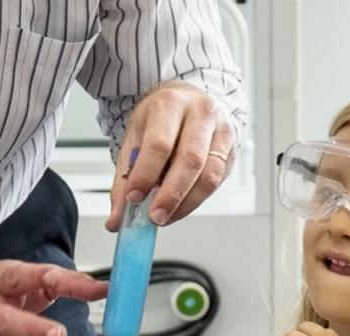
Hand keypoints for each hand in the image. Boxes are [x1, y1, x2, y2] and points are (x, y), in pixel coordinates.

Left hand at [107, 81, 236, 229]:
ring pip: (209, 176)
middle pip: (190, 160)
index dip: (146, 174)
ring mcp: (222, 133)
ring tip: (167, 216)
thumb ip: (125, 178)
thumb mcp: (137, 137)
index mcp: (171, 104)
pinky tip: (181, 205)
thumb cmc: (163, 119)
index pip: (160, 143)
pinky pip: (217, 183)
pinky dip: (197, 199)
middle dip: (171, 195)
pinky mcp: (232, 152)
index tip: (134, 197)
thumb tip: (117, 219)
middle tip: (155, 216)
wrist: (191, 101)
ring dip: (187, 203)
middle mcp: (201, 114)